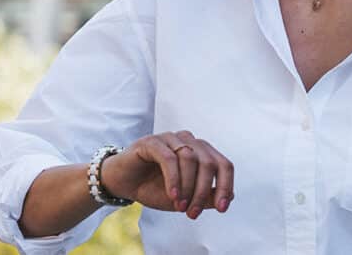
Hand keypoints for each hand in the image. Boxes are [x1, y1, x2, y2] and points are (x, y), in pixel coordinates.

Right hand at [100, 131, 234, 218]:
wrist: (123, 183)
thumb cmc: (154, 187)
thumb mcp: (184, 197)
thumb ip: (204, 197)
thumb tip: (228, 197)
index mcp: (200, 151)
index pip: (223, 164)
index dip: (225, 186)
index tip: (222, 208)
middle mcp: (188, 141)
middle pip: (209, 162)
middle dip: (203, 191)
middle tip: (193, 213)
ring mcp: (170, 138)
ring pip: (190, 159)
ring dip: (188, 187)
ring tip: (179, 207)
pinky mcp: (152, 141)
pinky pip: (169, 158)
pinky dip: (174, 179)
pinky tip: (172, 195)